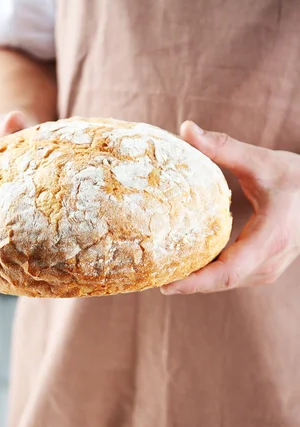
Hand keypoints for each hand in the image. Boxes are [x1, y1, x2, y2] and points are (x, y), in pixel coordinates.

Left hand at [161, 121, 299, 294]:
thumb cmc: (298, 179)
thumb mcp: (262, 162)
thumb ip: (223, 148)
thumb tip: (186, 129)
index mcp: (270, 238)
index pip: (228, 272)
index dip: (196, 283)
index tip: (166, 286)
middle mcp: (270, 261)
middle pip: (222, 282)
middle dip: (187, 284)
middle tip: (152, 277)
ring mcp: (269, 269)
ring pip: (226, 283)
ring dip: (197, 281)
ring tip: (163, 273)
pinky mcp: (265, 269)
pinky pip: (232, 277)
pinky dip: (209, 275)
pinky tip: (187, 267)